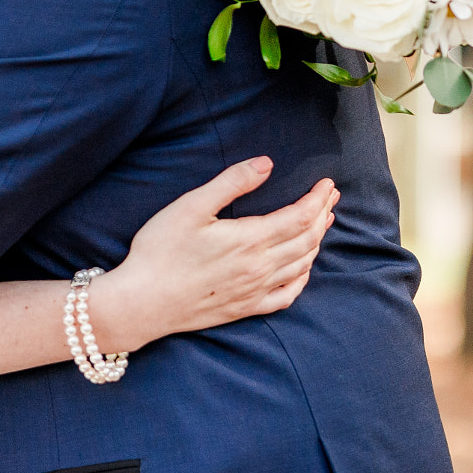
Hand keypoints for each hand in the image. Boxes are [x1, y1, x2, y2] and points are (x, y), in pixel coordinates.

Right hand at [95, 157, 336, 351]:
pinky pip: (286, 295)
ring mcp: (255, 291)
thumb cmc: (161, 250)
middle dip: (322, 215)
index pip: (299, 217)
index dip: (317, 199)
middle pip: (307, 240)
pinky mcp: (245, 308)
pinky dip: (302, 278)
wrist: (143, 302)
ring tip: (322, 223)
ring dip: (317, 242)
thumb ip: (231, 183)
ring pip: (301, 265)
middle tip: (330, 197)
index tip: (327, 183)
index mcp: (250, 239)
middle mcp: (260, 267)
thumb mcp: (191, 206)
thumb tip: (266, 164)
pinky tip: (303, 269)